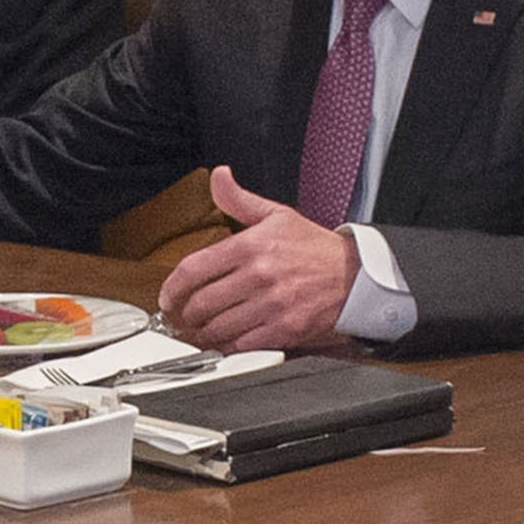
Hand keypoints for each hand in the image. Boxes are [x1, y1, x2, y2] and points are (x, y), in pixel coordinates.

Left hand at [156, 167, 358, 352]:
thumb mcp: (277, 215)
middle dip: (185, 313)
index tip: (167, 296)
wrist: (356, 276)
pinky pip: (243, 344)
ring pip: (218, 327)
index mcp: (251, 246)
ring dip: (202, 333)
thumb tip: (218, 177)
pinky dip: (228, 346)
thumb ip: (240, 199)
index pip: (194, 268)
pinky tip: (224, 342)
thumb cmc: (315, 248)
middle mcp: (258, 276)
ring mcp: (272, 305)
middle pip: (202, 302)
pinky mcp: (284, 329)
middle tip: (182, 316)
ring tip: (198, 331)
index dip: (172, 287)